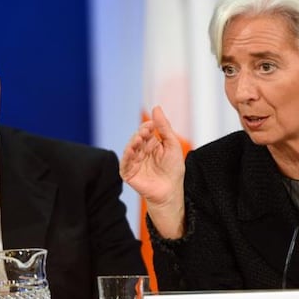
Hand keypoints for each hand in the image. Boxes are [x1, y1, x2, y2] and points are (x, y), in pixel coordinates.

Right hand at [120, 106, 185, 238]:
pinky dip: (127, 156)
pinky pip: (125, 163)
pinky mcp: (129, 173)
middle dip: (140, 134)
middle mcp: (141, 151)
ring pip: (130, 149)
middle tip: (146, 131)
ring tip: (138, 139)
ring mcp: (134, 162)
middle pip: (137, 138)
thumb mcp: (172, 145)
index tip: (152, 124)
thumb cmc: (173, 169)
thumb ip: (164, 127)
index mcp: (151, 144)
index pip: (146, 131)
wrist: (171, 191)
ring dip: (133, 143)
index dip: (147, 127)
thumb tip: (156, 107)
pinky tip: (131, 150)